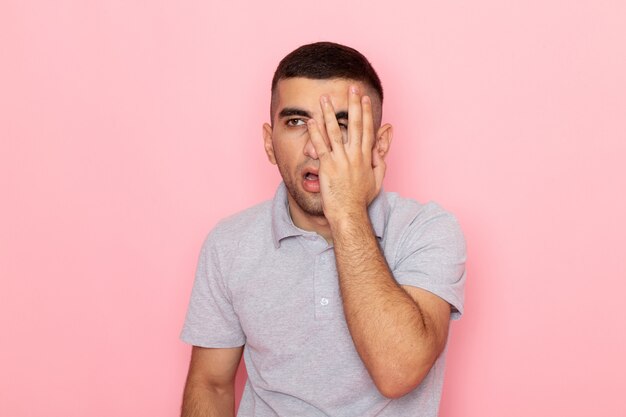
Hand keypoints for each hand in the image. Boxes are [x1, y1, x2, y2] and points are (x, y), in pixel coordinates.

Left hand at [307, 85, 385, 223]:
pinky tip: (311, 121)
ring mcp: (341, 160)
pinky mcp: (327, 166)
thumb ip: (379, 165)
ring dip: (329, 113)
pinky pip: (320, 146)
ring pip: (334, 131)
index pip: (367, 129)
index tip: (364, 98)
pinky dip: (315, 133)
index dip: (366, 112)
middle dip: (353, 104)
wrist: (349, 214)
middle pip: (354, 124)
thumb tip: (379, 153)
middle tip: (351, 87)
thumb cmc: (360, 201)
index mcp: (366, 157)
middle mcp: (355, 155)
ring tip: (325, 98)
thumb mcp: (376, 182)